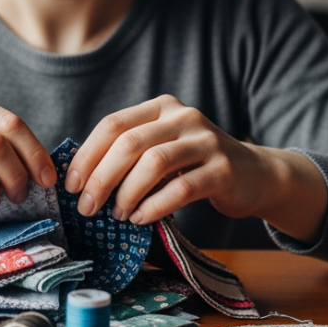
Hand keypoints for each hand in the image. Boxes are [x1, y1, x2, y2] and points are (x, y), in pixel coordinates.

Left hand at [64, 95, 326, 240]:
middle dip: (101, 178)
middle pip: (129, 143)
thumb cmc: (195, 167)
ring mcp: (206, 141)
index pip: (113, 125)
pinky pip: (181, 188)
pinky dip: (154, 206)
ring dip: (127, 193)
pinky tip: (141, 219)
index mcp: (161, 107)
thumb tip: (80, 178)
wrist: (255, 175)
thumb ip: (130, 153)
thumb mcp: (162, 149)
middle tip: (87, 208)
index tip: (72, 185)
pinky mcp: (224, 169)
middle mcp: (183, 116)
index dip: (88, 156)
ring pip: (153, 163)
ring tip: (117, 214)